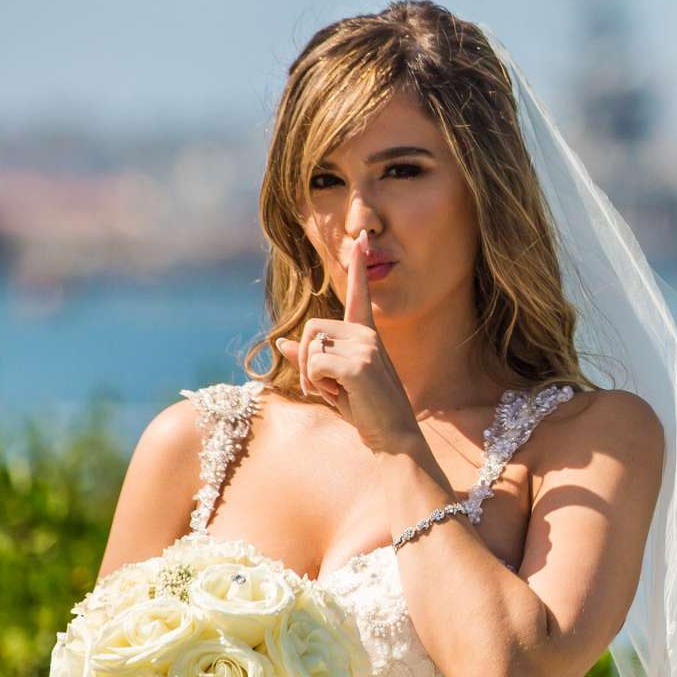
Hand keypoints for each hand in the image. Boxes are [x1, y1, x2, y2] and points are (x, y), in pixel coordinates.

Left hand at [277, 235, 422, 452]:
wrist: (394, 437)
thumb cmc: (368, 412)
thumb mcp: (334, 383)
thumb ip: (311, 361)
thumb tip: (282, 344)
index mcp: (366, 336)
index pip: (359, 295)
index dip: (359, 267)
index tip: (361, 239)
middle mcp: (367, 335)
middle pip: (312, 329)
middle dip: (308, 360)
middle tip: (328, 386)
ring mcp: (365, 347)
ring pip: (311, 347)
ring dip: (312, 376)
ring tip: (337, 392)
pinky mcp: (359, 364)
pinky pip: (314, 364)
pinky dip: (316, 384)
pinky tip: (338, 396)